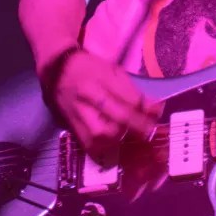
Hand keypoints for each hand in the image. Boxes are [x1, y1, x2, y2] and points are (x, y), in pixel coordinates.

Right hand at [45, 50, 160, 165]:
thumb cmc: (90, 68)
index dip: (146, 110)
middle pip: (116, 119)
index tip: (157, 114)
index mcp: (100, 78)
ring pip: (102, 135)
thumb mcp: (114, 71)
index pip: (128, 99)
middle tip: (147, 130)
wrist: (58, 70)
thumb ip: (134, 92)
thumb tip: (155, 110)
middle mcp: (87, 97)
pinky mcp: (71, 127)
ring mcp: (77, 113)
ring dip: (120, 138)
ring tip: (128, 134)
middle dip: (136, 127)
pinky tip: (111, 141)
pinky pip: (90, 145)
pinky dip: (104, 147)